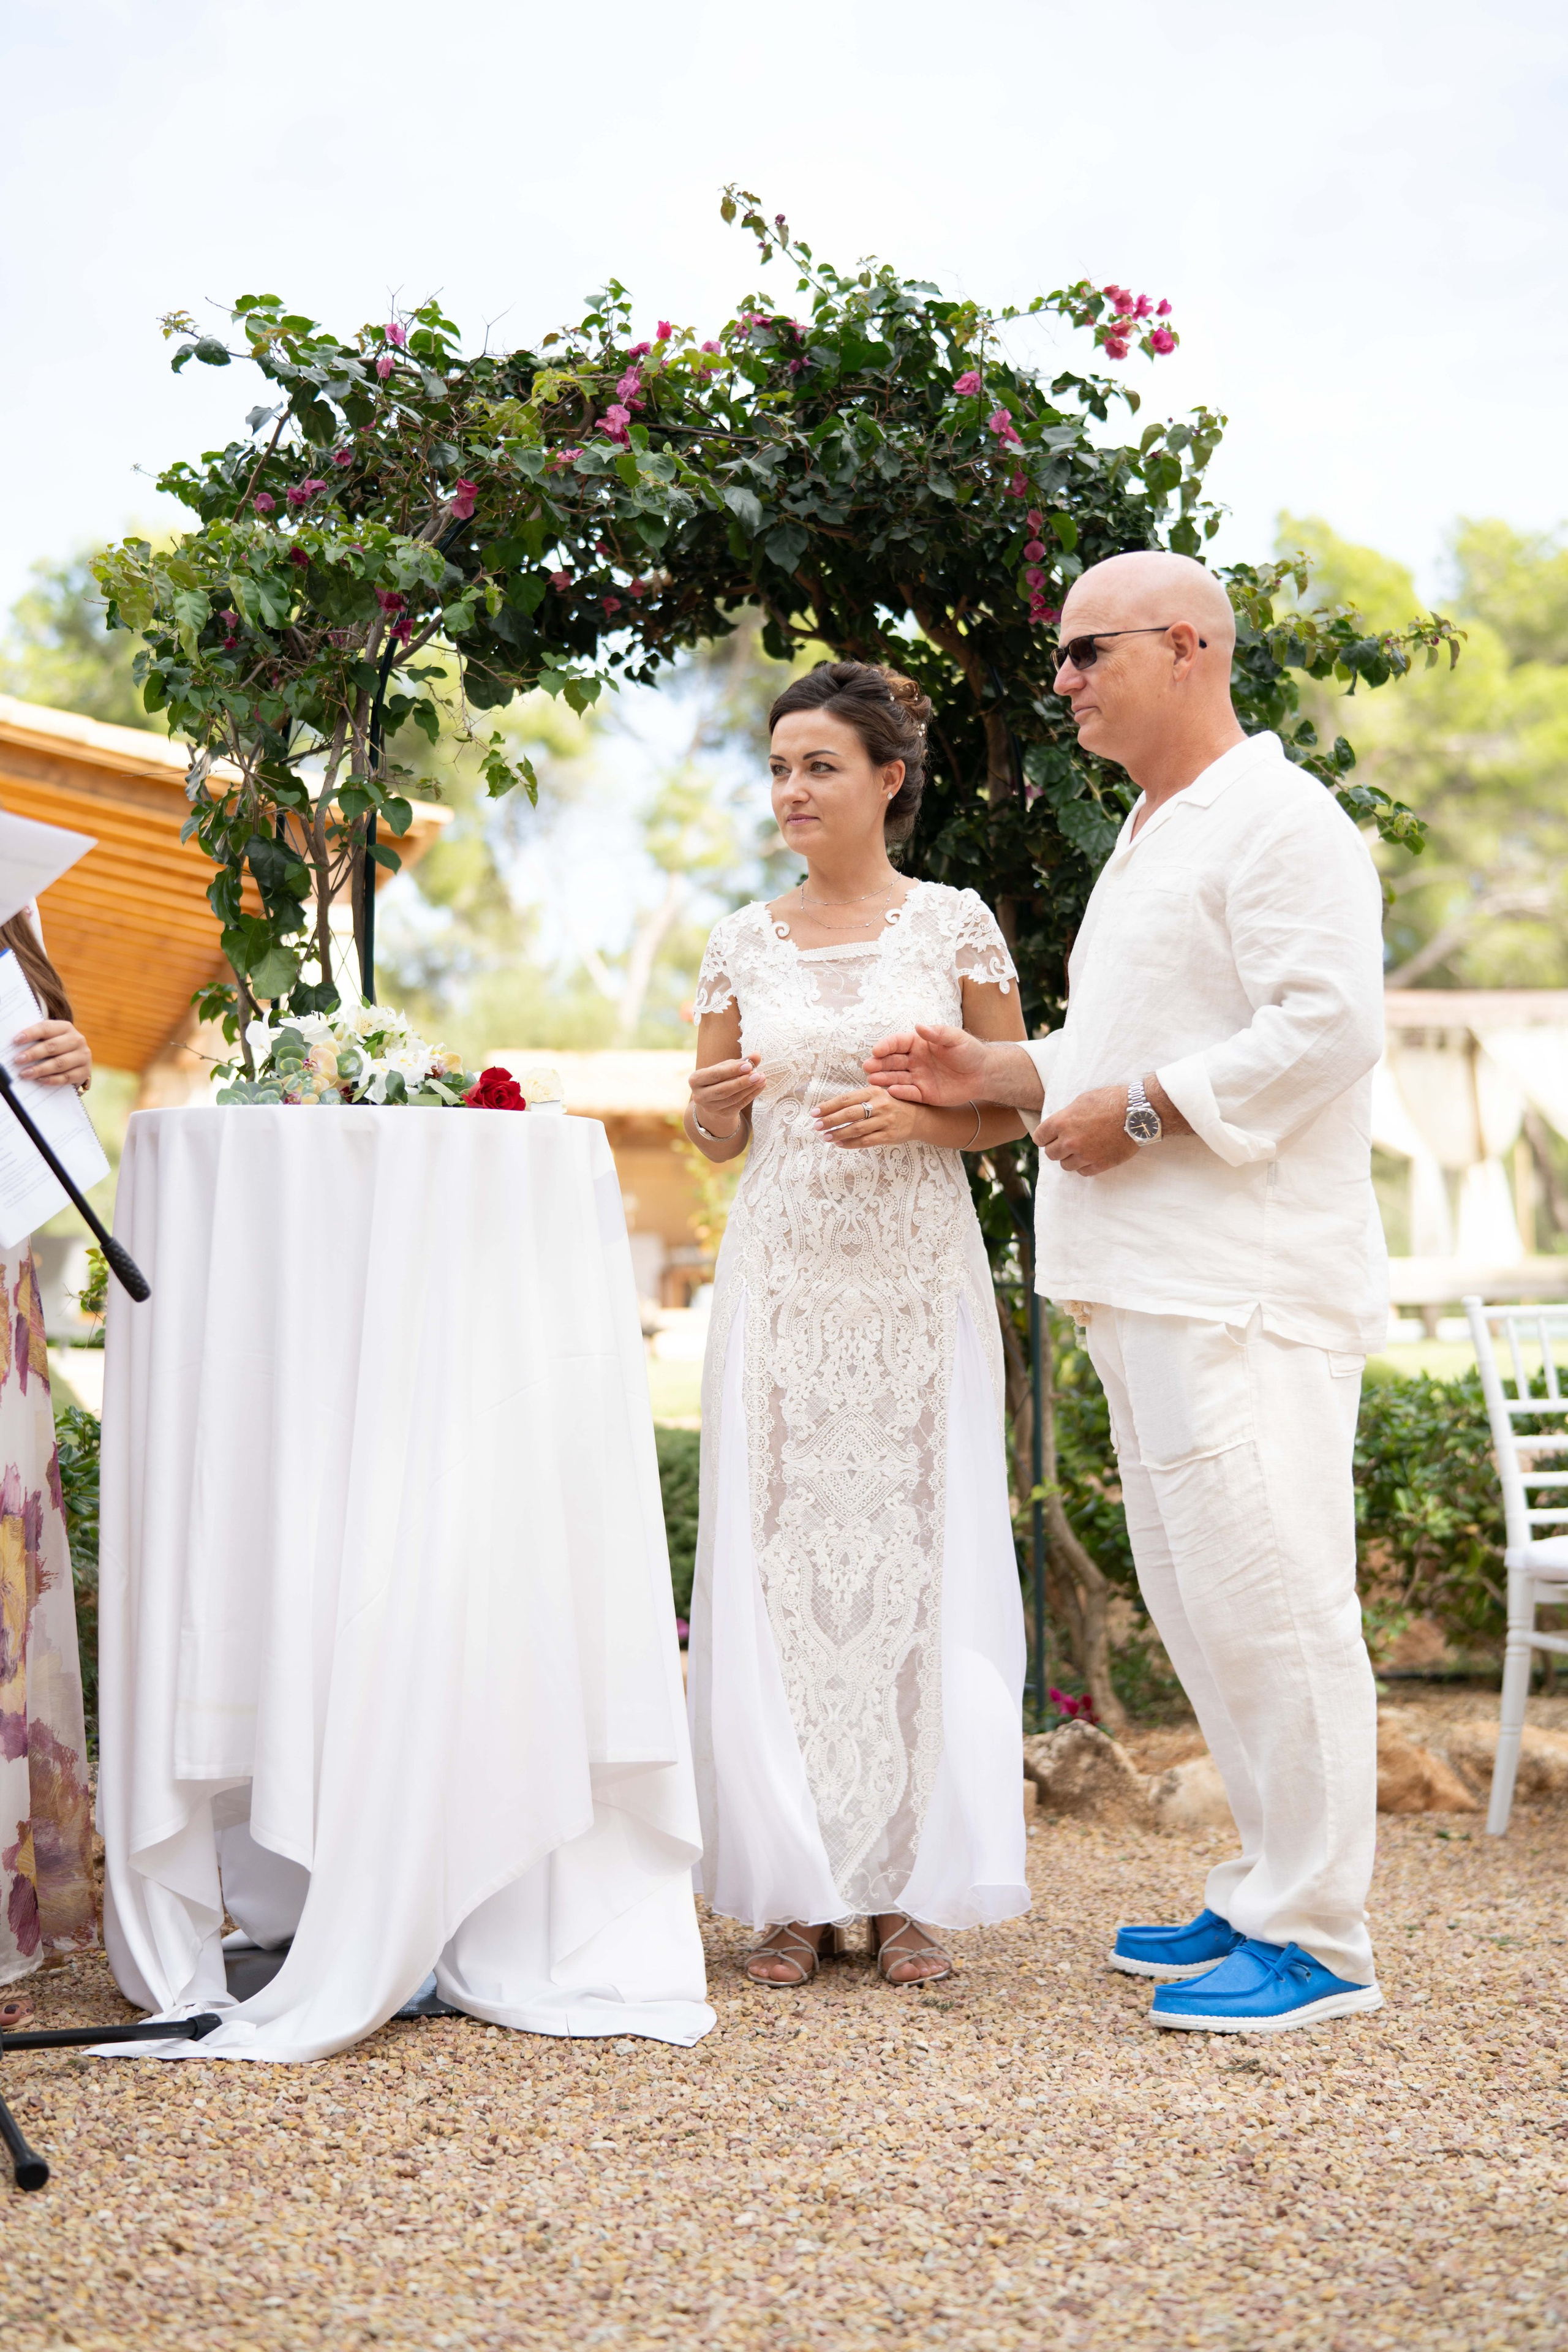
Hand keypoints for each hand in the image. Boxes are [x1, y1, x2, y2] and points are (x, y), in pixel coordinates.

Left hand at [14, 1020, 89, 1089]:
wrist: (76, 1060)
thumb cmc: (56, 1047)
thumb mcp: (49, 1038)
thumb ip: (36, 1040)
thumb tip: (16, 1048)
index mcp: (65, 1027)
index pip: (46, 1028)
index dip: (31, 1034)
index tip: (16, 1041)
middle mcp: (77, 1040)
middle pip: (53, 1046)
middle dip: (33, 1054)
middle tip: (18, 1060)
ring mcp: (83, 1056)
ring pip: (60, 1063)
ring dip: (41, 1069)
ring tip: (25, 1073)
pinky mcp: (85, 1071)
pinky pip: (67, 1077)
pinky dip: (52, 1080)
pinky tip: (39, 1081)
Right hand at [688, 1054, 762, 1136]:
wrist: (714, 1098)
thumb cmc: (720, 1077)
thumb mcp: (726, 1067)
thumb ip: (741, 1061)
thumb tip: (757, 1055)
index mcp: (695, 1080)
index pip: (715, 1075)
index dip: (732, 1070)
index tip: (748, 1066)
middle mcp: (699, 1096)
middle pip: (723, 1090)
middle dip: (742, 1082)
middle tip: (758, 1074)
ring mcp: (710, 1108)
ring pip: (732, 1099)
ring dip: (749, 1089)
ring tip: (762, 1079)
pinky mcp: (722, 1114)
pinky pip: (739, 1105)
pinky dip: (751, 1095)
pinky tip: (760, 1086)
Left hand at [813, 1087, 923, 1148]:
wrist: (919, 1118)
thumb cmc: (892, 1105)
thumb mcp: (877, 1096)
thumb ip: (858, 1100)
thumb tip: (830, 1109)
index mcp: (873, 1092)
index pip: (845, 1099)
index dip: (828, 1106)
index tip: (814, 1113)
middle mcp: (879, 1105)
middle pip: (849, 1114)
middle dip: (830, 1121)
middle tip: (816, 1126)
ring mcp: (884, 1121)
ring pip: (856, 1129)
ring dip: (838, 1133)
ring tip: (825, 1137)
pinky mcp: (888, 1135)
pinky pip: (866, 1141)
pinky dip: (851, 1143)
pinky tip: (840, 1144)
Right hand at [863, 1022, 989, 1105]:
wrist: (983, 1074)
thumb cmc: (970, 1052)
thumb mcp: (956, 1038)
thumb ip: (937, 1033)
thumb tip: (919, 1026)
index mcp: (920, 1044)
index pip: (898, 1043)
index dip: (886, 1046)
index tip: (876, 1050)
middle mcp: (915, 1060)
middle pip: (892, 1061)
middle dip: (878, 1063)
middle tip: (867, 1066)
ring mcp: (918, 1077)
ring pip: (896, 1078)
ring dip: (883, 1078)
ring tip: (872, 1079)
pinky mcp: (924, 1093)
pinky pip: (909, 1093)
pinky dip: (900, 1093)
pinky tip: (892, 1091)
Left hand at [1037, 1084, 1139, 1176]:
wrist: (1137, 1112)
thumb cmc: (1111, 1100)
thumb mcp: (1082, 1100)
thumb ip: (1067, 1115)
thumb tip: (1059, 1125)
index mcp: (1062, 1122)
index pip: (1040, 1137)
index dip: (1043, 1137)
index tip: (1048, 1138)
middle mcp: (1070, 1141)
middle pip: (1050, 1154)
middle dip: (1056, 1148)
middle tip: (1064, 1144)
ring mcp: (1085, 1154)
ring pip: (1065, 1165)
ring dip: (1070, 1159)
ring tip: (1079, 1151)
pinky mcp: (1100, 1164)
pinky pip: (1083, 1172)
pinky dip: (1084, 1166)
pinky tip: (1090, 1157)